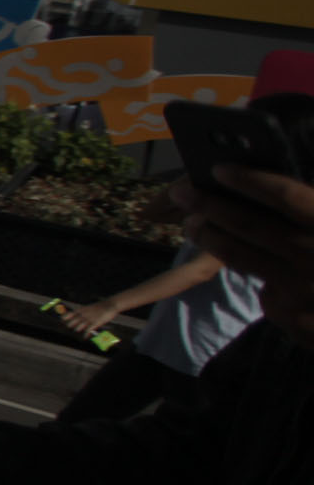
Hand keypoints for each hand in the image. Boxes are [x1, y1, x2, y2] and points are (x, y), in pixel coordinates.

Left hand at [57, 297, 120, 334]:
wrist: (110, 305)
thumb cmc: (99, 307)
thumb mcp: (89, 308)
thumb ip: (82, 312)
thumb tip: (76, 316)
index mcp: (81, 310)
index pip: (68, 315)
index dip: (64, 319)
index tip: (61, 321)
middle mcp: (83, 315)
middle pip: (72, 323)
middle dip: (70, 326)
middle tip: (70, 327)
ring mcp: (89, 319)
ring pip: (78, 327)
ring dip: (77, 330)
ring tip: (78, 330)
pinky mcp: (95, 323)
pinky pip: (88, 331)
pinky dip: (85, 335)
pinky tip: (85, 337)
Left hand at [177, 167, 313, 307]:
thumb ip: (307, 209)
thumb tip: (263, 186)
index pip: (288, 196)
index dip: (251, 180)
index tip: (218, 169)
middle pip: (250, 224)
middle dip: (209, 204)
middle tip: (184, 193)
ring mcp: (303, 289)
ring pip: (239, 254)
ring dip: (209, 235)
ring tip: (194, 223)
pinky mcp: (291, 315)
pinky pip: (262, 286)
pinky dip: (254, 274)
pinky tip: (251, 267)